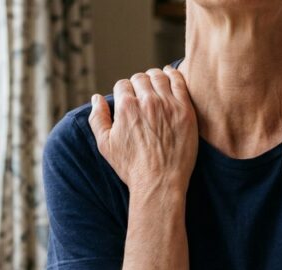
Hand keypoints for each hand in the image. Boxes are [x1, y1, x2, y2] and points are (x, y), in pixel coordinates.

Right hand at [89, 66, 197, 197]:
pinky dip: (173, 75)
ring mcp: (168, 104)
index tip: (129, 98)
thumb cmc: (131, 167)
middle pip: (140, 78)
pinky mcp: (185, 110)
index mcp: (125, 107)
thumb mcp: (105, 145)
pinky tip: (171, 76)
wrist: (160, 182)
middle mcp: (146, 101)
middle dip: (139, 84)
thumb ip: (97, 118)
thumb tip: (96, 98)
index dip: (124, 91)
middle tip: (142, 93)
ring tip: (156, 84)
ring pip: (159, 76)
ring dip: (155, 77)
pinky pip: (179, 82)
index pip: (122, 84)